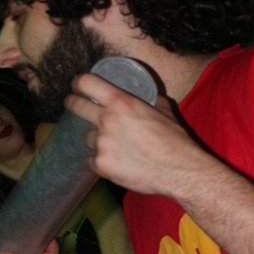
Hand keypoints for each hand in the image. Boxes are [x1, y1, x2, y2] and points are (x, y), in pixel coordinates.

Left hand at [65, 75, 202, 197]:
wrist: (180, 170)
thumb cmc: (175, 141)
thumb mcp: (164, 111)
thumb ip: (150, 101)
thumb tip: (147, 96)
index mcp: (122, 102)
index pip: (86, 83)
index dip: (78, 83)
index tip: (77, 86)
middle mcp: (107, 120)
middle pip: (75, 106)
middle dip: (73, 104)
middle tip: (76, 106)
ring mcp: (102, 144)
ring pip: (88, 138)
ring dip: (97, 140)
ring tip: (114, 146)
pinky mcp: (102, 165)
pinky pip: (92, 161)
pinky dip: (101, 162)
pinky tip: (115, 163)